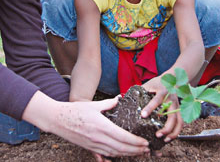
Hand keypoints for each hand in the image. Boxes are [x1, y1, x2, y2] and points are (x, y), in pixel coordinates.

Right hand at [23, 91, 149, 156]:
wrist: (58, 120)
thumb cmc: (75, 111)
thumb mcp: (93, 105)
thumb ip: (108, 104)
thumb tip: (119, 99)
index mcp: (102, 126)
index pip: (123, 137)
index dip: (136, 141)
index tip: (145, 142)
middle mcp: (99, 139)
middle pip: (122, 148)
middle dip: (136, 150)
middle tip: (146, 149)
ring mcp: (94, 145)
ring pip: (115, 153)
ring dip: (128, 154)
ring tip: (138, 153)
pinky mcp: (89, 148)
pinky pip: (106, 154)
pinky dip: (116, 155)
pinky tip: (121, 155)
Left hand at [141, 77, 182, 141]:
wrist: (173, 80)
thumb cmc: (157, 83)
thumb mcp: (148, 84)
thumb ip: (139, 91)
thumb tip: (122, 97)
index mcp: (162, 92)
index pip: (156, 100)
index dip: (149, 108)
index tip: (142, 115)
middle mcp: (171, 100)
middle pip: (172, 115)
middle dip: (166, 127)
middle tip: (157, 135)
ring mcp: (177, 106)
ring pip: (178, 121)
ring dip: (172, 132)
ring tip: (164, 140)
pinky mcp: (179, 110)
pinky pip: (181, 123)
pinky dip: (176, 132)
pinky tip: (169, 138)